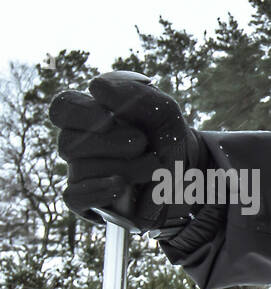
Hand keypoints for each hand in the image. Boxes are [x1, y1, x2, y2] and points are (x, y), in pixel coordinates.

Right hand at [48, 71, 208, 237]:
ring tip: (153, 166)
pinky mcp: (89, 201)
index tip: (110, 118)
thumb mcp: (163, 111)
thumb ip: (134, 94)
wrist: (190, 177)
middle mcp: (80, 144)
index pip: (62, 108)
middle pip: (68, 142)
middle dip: (111, 143)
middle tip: (143, 144)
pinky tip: (121, 186)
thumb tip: (95, 87)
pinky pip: (73, 196)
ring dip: (124, 167)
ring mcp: (83, 174)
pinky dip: (98, 190)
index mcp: (90, 117)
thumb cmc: (170, 139)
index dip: (80, 112)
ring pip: (79, 169)